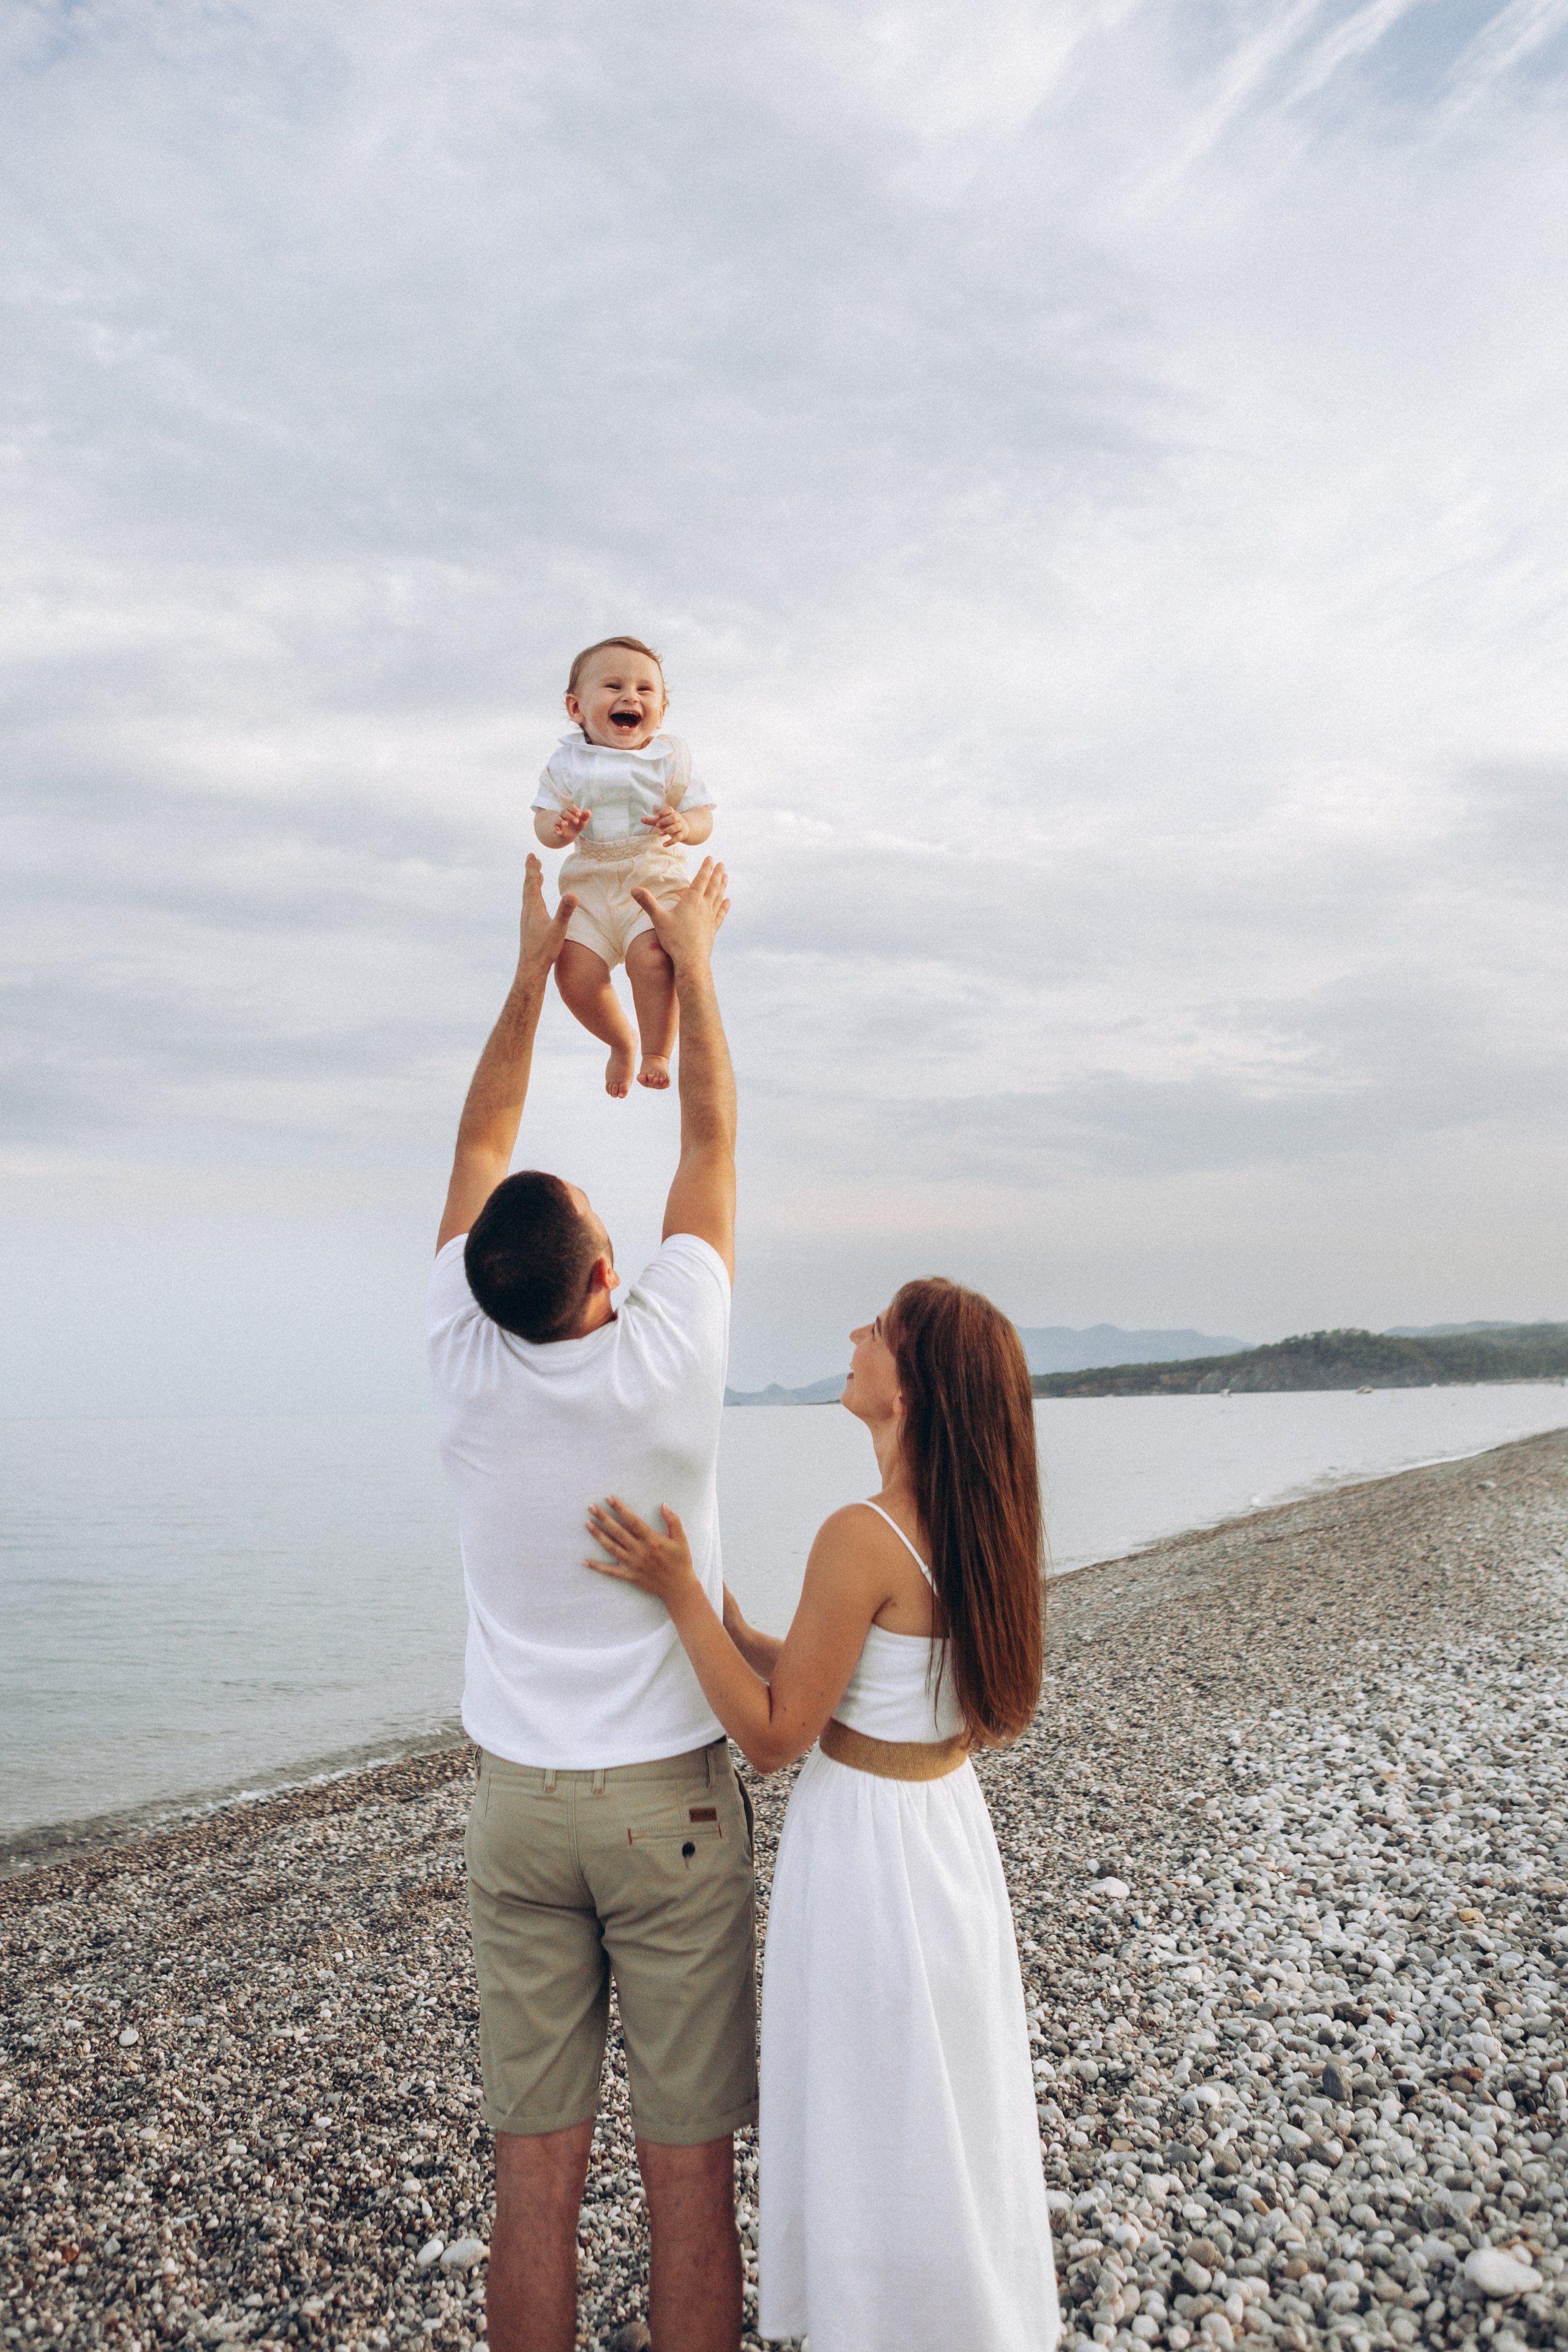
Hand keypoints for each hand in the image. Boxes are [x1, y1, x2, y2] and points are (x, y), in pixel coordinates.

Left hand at [518, 854, 577, 981]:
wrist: (531, 967)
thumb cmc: (545, 949)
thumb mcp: (558, 929)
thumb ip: (565, 911)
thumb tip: (573, 894)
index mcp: (534, 908)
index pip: (532, 883)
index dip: (532, 868)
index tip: (531, 855)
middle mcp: (527, 911)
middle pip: (528, 887)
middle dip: (532, 872)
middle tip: (533, 860)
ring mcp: (527, 919)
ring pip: (528, 896)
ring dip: (532, 884)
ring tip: (537, 876)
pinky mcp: (528, 927)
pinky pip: (530, 905)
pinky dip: (533, 896)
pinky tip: (537, 903)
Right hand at [552, 803, 590, 844]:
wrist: (569, 834)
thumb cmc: (577, 824)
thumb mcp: (582, 821)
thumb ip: (585, 817)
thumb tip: (589, 812)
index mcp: (570, 811)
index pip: (570, 807)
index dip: (574, 809)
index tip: (579, 814)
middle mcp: (563, 815)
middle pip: (564, 812)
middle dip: (570, 816)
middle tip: (576, 821)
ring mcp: (558, 821)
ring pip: (558, 819)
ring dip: (561, 821)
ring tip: (565, 824)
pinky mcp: (555, 829)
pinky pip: (554, 828)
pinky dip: (555, 830)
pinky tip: (558, 832)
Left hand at [585, 1496, 698, 1606]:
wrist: (679, 1588)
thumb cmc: (681, 1561)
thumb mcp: (681, 1539)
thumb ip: (673, 1520)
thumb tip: (663, 1505)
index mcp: (651, 1540)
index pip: (632, 1520)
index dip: (620, 1508)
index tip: (609, 1498)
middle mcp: (639, 1551)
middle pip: (617, 1531)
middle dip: (603, 1518)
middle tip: (591, 1507)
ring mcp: (632, 1564)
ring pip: (611, 1547)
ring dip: (598, 1535)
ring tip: (588, 1523)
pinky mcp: (629, 1576)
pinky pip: (610, 1571)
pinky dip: (597, 1567)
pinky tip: (585, 1561)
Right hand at [630, 858, 728, 974]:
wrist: (691, 961)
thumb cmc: (674, 940)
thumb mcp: (658, 919)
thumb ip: (647, 903)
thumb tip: (634, 889)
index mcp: (692, 901)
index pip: (700, 880)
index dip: (705, 868)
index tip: (710, 858)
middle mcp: (704, 907)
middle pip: (713, 886)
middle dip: (717, 874)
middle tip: (721, 864)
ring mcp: (710, 918)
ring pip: (718, 898)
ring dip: (722, 886)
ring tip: (726, 877)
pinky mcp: (712, 929)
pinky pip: (720, 914)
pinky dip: (724, 906)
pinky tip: (728, 901)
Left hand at [641, 806, 689, 844]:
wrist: (685, 829)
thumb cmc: (670, 823)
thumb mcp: (662, 821)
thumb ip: (652, 820)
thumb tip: (641, 819)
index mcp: (672, 813)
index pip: (669, 810)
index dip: (663, 812)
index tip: (656, 817)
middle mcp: (678, 819)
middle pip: (674, 818)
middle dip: (665, 821)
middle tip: (657, 825)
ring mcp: (681, 827)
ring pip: (676, 827)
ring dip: (668, 830)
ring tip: (659, 834)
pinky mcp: (682, 835)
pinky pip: (678, 838)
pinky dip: (671, 842)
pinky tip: (664, 845)